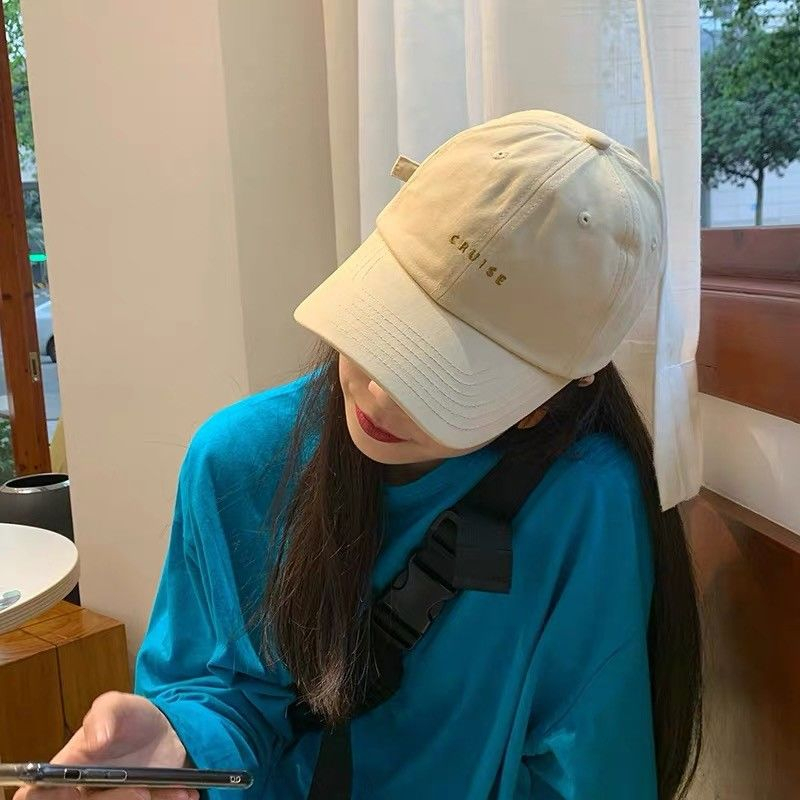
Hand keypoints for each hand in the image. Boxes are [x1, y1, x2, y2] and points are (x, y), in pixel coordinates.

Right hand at [13, 692, 197, 799]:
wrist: (171, 729)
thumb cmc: (133, 717)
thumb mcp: (118, 705)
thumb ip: (104, 715)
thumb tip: (94, 741)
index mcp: (67, 770)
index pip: (36, 794)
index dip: (44, 796)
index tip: (69, 789)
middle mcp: (83, 793)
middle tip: (140, 792)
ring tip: (175, 790)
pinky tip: (184, 794)